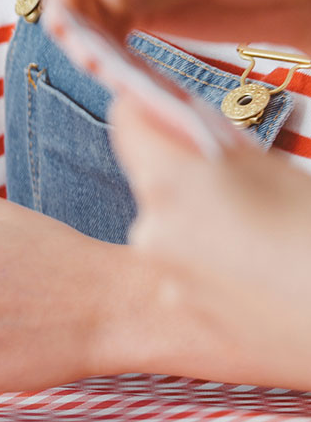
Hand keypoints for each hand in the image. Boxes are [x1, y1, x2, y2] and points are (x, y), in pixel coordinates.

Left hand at [105, 93, 310, 387]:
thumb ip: (230, 150)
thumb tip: (193, 125)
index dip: (155, 107)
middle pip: (158, 178)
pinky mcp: (185, 315)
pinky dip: (220, 266)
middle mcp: (153, 229)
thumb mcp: (289, 174)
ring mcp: (166, 280)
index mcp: (177, 181)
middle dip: (197, 176)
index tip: (176, 107)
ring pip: (175, 227)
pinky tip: (271, 273)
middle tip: (260, 190)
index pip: (131, 117)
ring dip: (211, 224)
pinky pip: (190, 271)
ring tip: (277, 239)